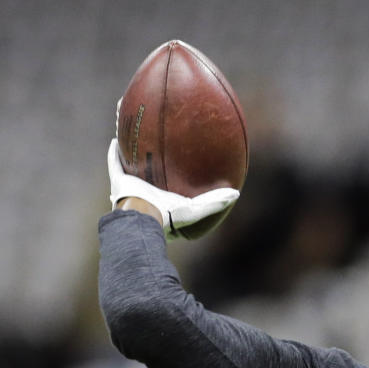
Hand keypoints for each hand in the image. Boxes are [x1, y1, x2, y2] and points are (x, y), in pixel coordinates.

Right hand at [106, 137, 238, 239]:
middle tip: (157, 142)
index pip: (169, 182)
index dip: (173, 172)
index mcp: (163, 197)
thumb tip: (236, 194)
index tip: (181, 160)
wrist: (143, 218)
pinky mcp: (117, 179)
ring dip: (132, 148)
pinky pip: (115, 161)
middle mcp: (145, 190)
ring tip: (135, 130)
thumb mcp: (197, 209)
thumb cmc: (170, 216)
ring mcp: (130, 184)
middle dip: (152, 157)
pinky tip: (118, 135)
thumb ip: (215, 202)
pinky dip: (115, 150)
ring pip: (130, 162)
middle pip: (148, 169)